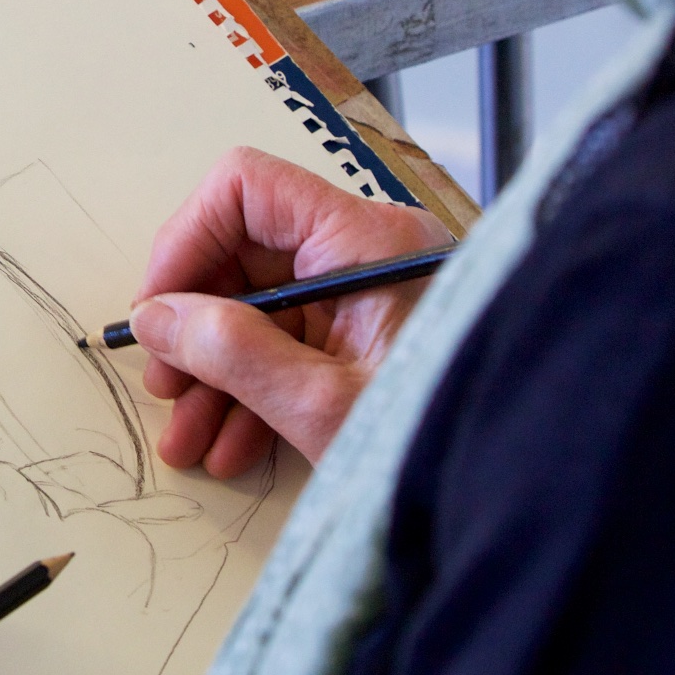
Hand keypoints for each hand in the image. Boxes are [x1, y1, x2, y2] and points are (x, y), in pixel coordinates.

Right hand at [131, 147, 450, 475]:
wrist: (518, 486)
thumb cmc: (434, 439)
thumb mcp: (319, 403)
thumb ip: (230, 353)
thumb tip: (156, 319)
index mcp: (365, 240)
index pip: (246, 188)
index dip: (187, 240)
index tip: (158, 309)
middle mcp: (365, 251)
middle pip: (245, 252)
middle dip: (194, 324)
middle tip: (165, 384)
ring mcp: (366, 294)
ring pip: (259, 307)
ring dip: (215, 371)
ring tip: (189, 438)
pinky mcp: (367, 335)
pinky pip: (290, 343)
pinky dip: (253, 389)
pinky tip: (231, 445)